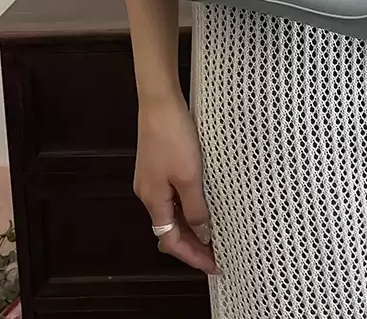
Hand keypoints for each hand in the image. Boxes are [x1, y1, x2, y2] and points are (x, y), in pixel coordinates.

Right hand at [133, 93, 218, 273]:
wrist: (160, 101)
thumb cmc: (174, 138)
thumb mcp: (190, 177)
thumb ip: (195, 209)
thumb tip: (203, 235)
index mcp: (152, 200)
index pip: (170, 242)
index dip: (192, 256)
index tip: (215, 266)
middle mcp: (147, 192)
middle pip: (169, 229)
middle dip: (192, 244)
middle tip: (219, 253)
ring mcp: (151, 177)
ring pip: (171, 212)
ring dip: (191, 225)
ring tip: (215, 233)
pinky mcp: (157, 164)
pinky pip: (172, 196)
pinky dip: (187, 206)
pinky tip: (203, 204)